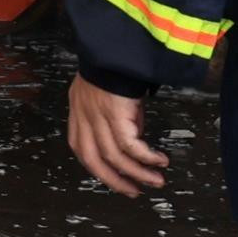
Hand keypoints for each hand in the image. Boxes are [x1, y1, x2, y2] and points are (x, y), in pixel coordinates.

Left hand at [67, 77, 167, 197]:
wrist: (118, 46)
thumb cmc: (115, 65)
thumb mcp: (109, 95)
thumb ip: (117, 118)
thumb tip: (136, 138)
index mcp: (78, 112)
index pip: (81, 149)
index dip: (98, 168)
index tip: (114, 180)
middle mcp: (84, 116)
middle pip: (94, 160)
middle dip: (114, 180)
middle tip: (133, 191)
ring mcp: (97, 116)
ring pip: (115, 156)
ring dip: (138, 172)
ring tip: (156, 180)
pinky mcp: (115, 114)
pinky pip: (130, 145)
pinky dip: (146, 157)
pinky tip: (159, 161)